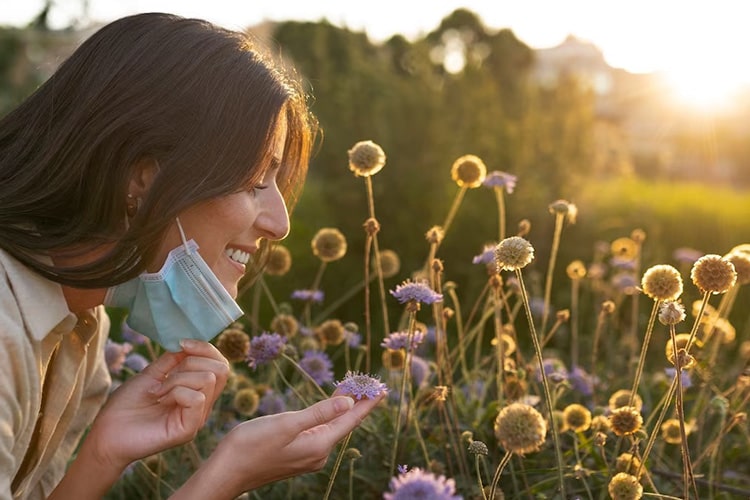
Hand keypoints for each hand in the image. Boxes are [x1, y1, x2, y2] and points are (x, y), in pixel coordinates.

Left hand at [83, 339, 229, 470]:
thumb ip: (173, 359)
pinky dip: (176, 391)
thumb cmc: (126, 405)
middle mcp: (202, 404)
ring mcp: (197, 417)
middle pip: (221, 369)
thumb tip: (190, 342)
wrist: (106, 432)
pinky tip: (160, 400)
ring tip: (159, 391)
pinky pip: (197, 398)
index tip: (181, 343)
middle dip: (192, 361)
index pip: (220, 364)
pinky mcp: (189, 429)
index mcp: (197, 390)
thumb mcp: (152, 373)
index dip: (205, 348)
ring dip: (178, 378)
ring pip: (208, 379)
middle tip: (166, 375)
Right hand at [171, 391, 385, 497]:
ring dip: (342, 407)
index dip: (367, 403)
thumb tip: (350, 403)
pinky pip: (320, 431)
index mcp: (319, 445)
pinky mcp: (296, 454)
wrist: (226, 471)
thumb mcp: (286, 424)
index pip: (351, 420)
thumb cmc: (251, 445)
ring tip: (353, 388)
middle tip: (369, 382)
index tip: (382, 388)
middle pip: (344, 423)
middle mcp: (317, 453)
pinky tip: (328, 406)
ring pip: (332, 426)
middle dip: (357, 402)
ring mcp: (307, 455)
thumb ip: (319, 413)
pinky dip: (327, 415)